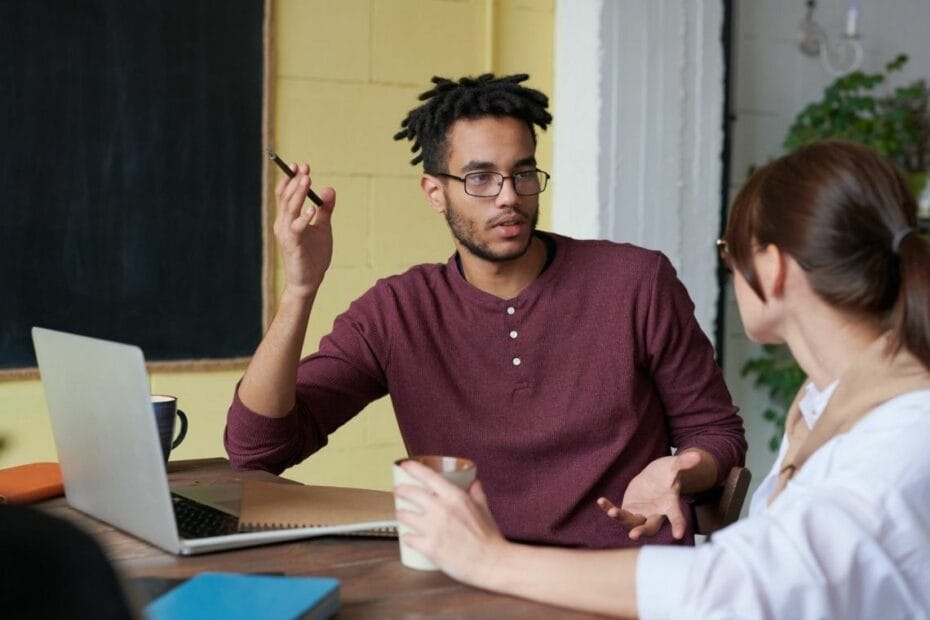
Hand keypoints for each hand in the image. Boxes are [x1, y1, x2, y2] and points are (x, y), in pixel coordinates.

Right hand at [273, 163, 335, 300]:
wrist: (309, 281)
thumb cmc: (313, 255)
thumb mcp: (323, 228)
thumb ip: (326, 210)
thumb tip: (329, 189)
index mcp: (287, 219)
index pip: (285, 194)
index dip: (290, 179)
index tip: (301, 166)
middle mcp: (282, 224)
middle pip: (285, 197)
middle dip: (294, 181)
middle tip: (304, 168)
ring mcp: (286, 235)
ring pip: (289, 209)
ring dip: (298, 194)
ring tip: (307, 180)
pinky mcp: (293, 245)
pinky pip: (297, 228)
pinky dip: (304, 218)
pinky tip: (313, 209)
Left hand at [394, 461, 508, 586]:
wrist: (491, 563)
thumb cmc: (489, 538)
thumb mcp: (484, 509)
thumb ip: (477, 494)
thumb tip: (474, 483)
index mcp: (455, 497)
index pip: (428, 476)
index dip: (413, 468)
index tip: (405, 465)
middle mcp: (442, 509)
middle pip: (411, 493)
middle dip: (401, 490)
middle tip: (398, 491)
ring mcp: (433, 528)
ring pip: (405, 515)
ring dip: (401, 514)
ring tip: (401, 514)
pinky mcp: (429, 547)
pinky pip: (408, 538)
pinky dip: (407, 537)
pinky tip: (408, 537)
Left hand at [596, 450, 702, 539]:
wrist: (655, 477)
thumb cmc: (667, 473)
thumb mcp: (674, 466)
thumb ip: (683, 463)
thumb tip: (697, 456)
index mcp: (670, 505)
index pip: (676, 517)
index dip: (678, 525)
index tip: (678, 535)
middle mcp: (656, 513)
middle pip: (650, 526)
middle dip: (642, 531)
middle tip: (634, 535)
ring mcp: (641, 513)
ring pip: (631, 522)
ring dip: (622, 519)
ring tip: (613, 512)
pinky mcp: (629, 510)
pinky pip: (618, 512)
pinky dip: (609, 508)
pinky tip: (601, 501)